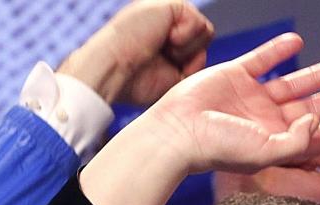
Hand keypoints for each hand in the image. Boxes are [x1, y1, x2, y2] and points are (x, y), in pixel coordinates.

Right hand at [60, 0, 213, 105]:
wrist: (113, 70)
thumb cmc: (137, 81)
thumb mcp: (173, 76)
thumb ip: (192, 62)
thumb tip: (204, 52)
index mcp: (167, 36)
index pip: (199, 47)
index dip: (189, 64)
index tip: (166, 69)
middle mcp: (168, 20)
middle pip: (205, 38)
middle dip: (190, 56)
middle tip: (165, 58)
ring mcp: (169, 11)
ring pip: (206, 31)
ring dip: (187, 48)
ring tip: (164, 49)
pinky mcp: (171, 4)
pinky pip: (198, 24)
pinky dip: (184, 38)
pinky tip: (165, 38)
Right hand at [82, 33, 319, 204]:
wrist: (179, 131)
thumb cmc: (219, 148)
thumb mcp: (265, 153)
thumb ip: (296, 142)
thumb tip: (316, 122)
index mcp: (275, 142)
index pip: (316, 138)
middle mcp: (265, 120)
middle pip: (308, 109)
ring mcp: (250, 97)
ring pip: (290, 84)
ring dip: (313, 76)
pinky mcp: (233, 74)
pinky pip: (261, 59)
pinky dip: (278, 50)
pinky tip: (296, 42)